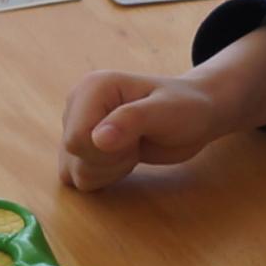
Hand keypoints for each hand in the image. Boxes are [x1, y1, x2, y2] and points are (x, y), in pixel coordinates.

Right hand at [58, 30, 265, 191]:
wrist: (193, 115)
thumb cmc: (184, 107)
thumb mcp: (166, 112)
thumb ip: (131, 121)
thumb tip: (98, 139)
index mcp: (91, 88)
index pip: (76, 138)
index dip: (107, 151)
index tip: (135, 137)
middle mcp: (76, 104)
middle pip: (73, 155)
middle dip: (109, 160)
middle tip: (137, 142)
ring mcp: (76, 126)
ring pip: (72, 170)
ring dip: (108, 170)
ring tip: (131, 147)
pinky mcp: (81, 146)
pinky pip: (76, 176)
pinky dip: (103, 176)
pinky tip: (122, 159)